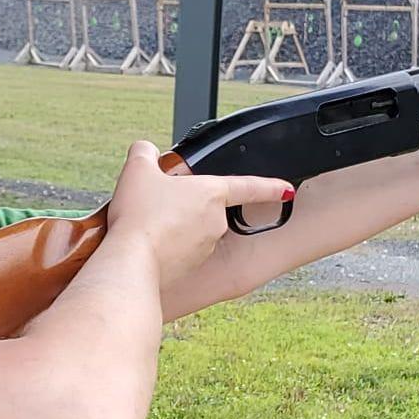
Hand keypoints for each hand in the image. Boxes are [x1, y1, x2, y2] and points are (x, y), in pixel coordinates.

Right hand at [106, 141, 295, 289]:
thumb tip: (146, 152)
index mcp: (212, 194)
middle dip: (184, 205)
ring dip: (174, 226)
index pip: (249, 187)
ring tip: (145, 224)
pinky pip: (180, 251)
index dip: (271, 187)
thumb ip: (145, 153)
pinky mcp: (190, 267)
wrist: (132, 262)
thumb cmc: (140, 216)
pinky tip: (145, 243)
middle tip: (157, 203)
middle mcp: (215, 222)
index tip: (287, 189)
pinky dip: (166, 246)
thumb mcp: (137, 170)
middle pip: (204, 207)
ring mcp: (204, 247)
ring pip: (191, 230)